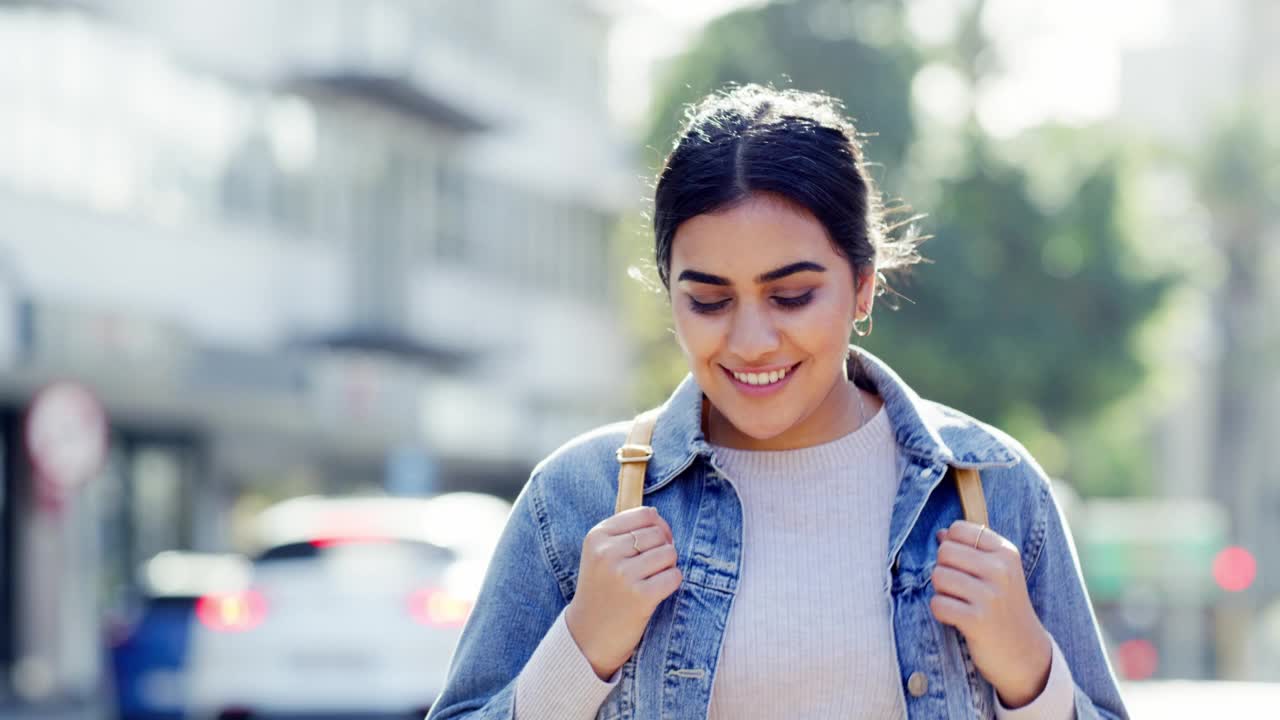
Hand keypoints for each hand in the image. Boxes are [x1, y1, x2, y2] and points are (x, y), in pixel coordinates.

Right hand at [565, 506, 682, 680]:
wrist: (587, 636)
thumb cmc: (600, 591)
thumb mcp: (599, 554)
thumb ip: (624, 532)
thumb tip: (657, 515)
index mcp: (597, 536)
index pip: (645, 514)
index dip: (659, 526)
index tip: (655, 543)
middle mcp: (607, 553)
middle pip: (659, 534)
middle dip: (664, 548)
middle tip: (651, 568)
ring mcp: (623, 575)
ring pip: (669, 554)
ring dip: (668, 567)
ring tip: (651, 580)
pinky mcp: (640, 597)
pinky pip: (674, 576)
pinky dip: (671, 583)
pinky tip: (656, 592)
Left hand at [930, 520, 1051, 708]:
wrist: (1026, 653)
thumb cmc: (1005, 608)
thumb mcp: (999, 573)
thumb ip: (972, 550)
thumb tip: (941, 534)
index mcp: (1006, 552)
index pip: (958, 529)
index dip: (951, 546)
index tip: (964, 566)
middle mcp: (1000, 570)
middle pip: (944, 551)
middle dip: (944, 570)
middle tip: (960, 589)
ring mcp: (989, 595)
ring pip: (938, 576)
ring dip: (942, 592)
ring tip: (961, 603)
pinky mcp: (976, 620)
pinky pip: (938, 604)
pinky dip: (941, 612)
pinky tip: (958, 619)